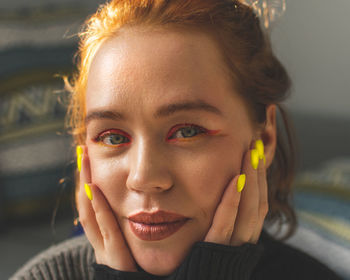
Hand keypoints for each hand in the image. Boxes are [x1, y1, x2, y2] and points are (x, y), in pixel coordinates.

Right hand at [77, 146, 137, 271]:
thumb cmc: (146, 265)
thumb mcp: (134, 239)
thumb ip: (130, 220)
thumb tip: (134, 195)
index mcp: (105, 236)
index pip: (92, 205)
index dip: (87, 182)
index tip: (89, 159)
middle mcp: (101, 243)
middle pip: (86, 205)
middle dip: (83, 178)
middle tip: (82, 152)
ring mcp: (105, 251)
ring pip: (90, 214)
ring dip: (86, 186)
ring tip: (85, 162)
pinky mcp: (115, 260)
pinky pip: (107, 230)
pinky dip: (99, 210)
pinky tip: (95, 189)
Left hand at [204, 139, 267, 245]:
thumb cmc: (194, 259)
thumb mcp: (211, 233)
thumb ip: (223, 214)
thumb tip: (231, 185)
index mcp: (241, 237)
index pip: (256, 205)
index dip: (259, 180)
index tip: (254, 155)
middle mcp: (240, 243)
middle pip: (256, 205)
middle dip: (258, 175)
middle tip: (255, 147)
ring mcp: (229, 248)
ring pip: (248, 214)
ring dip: (251, 183)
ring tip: (249, 156)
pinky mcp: (212, 252)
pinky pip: (225, 227)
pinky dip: (232, 204)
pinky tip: (236, 180)